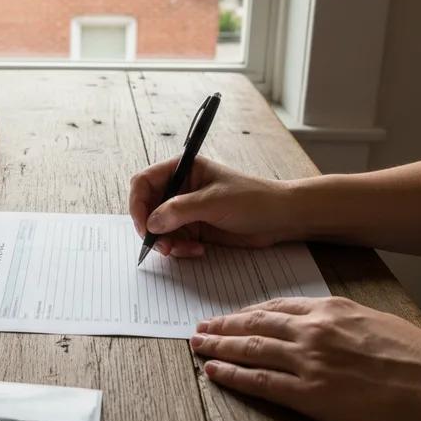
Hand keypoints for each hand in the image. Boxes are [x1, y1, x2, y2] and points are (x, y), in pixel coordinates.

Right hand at [129, 156, 295, 256]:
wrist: (282, 218)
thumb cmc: (253, 199)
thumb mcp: (214, 202)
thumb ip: (179, 210)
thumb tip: (151, 223)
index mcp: (182, 169)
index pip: (144, 182)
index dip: (138, 204)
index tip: (143, 226)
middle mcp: (180, 188)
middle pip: (148, 208)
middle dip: (152, 229)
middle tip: (162, 246)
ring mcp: (186, 209)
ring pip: (159, 228)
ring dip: (166, 242)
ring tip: (182, 250)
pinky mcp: (195, 227)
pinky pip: (174, 240)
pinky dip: (180, 248)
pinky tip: (197, 250)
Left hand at [190, 296, 420, 420]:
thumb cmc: (416, 356)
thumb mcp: (373, 321)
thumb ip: (338, 320)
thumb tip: (316, 323)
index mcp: (329, 309)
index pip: (275, 306)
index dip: (246, 312)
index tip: (230, 316)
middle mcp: (312, 330)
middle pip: (255, 324)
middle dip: (223, 326)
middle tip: (199, 327)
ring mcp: (308, 362)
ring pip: (250, 349)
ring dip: (218, 347)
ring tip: (197, 345)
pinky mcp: (310, 395)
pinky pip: (260, 382)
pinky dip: (232, 376)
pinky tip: (213, 372)